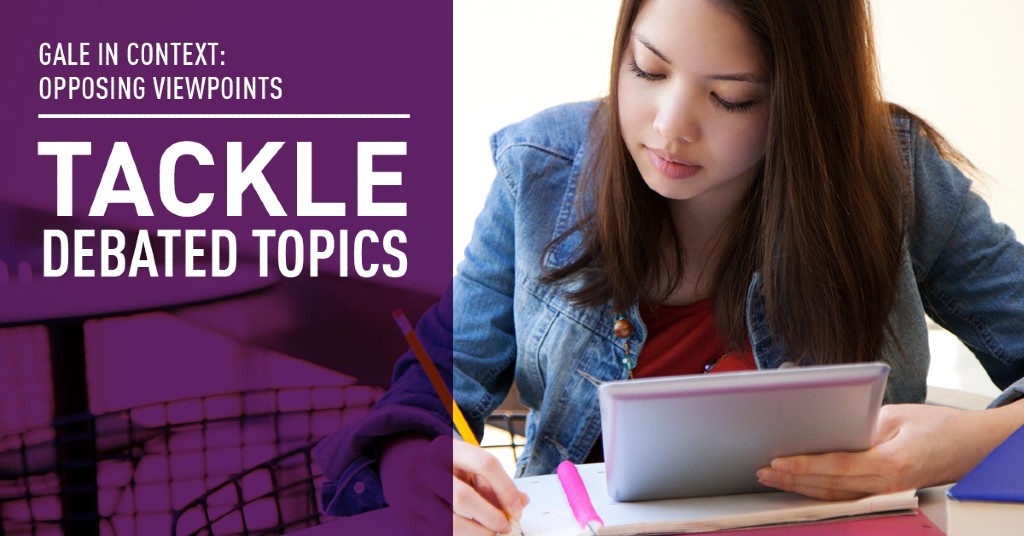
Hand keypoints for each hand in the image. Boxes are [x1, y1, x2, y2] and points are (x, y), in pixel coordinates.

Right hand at [380, 434, 527, 534]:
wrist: (401, 469)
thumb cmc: (445, 468)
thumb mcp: (467, 464)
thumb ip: (493, 482)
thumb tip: (521, 502)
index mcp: (447, 449)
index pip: (484, 464)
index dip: (506, 489)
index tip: (517, 508)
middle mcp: (426, 469)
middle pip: (463, 497)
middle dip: (491, 517)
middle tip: (506, 527)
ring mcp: (414, 496)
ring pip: (450, 524)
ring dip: (478, 534)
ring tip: (490, 534)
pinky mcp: (409, 520)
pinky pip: (440, 535)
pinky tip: (472, 535)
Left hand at [755, 403, 1016, 500]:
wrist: (971, 447)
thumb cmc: (936, 426)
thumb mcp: (896, 414)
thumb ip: (859, 422)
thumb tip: (820, 417)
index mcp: (892, 462)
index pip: (838, 467)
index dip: (805, 466)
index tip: (778, 461)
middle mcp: (888, 485)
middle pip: (831, 486)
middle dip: (793, 479)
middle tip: (763, 470)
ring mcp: (887, 495)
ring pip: (836, 496)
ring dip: (801, 488)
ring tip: (772, 478)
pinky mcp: (884, 495)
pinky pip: (847, 497)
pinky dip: (819, 492)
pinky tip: (798, 485)